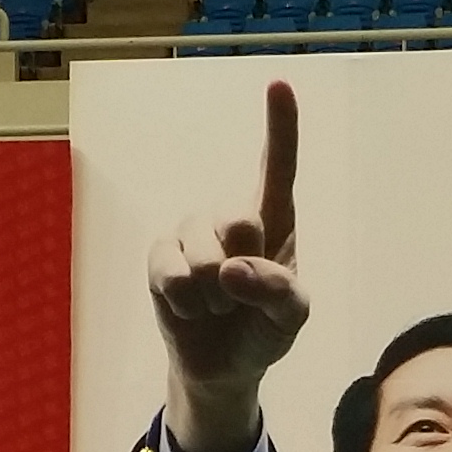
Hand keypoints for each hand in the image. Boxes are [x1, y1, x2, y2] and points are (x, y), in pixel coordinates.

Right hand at [147, 79, 308, 451]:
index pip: (277, 167)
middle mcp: (230, 216)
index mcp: (274, 219)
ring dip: (216, 294)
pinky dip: (187, 301)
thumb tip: (231, 270)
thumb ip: (278, 291)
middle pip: (241, 219)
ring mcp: (191, 234)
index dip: (280, 126)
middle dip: (247, 265)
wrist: (224, 367)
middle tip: (244, 294)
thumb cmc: (264, 330)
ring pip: (204, 252)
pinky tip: (192, 309)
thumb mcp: (291, 317)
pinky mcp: (161, 257)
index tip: (279, 84)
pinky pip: (171, 271)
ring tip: (219, 306)